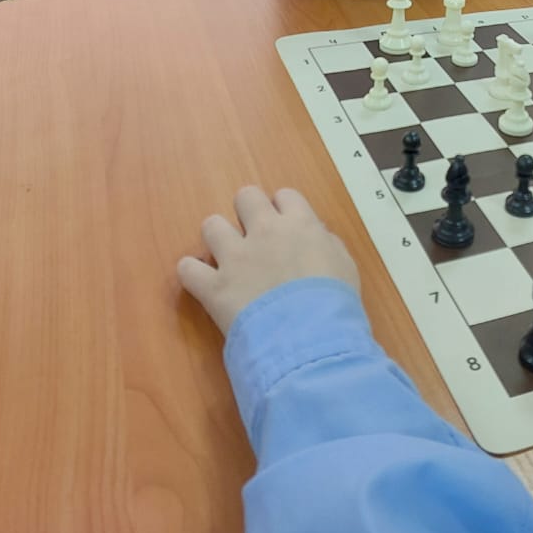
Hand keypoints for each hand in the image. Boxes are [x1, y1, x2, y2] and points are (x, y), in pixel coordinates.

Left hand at [177, 186, 360, 335]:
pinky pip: (187, 269)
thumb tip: (314, 237)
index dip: (284, 210)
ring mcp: (235, 256)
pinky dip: (193, 274)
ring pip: (211, 225)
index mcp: (299, 223)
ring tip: (227, 259)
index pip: (285, 196)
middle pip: (246, 197)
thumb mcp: (345, 266)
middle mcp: (264, 230)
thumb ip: (326, 244)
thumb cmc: (336, 303)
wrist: (309, 337)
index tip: (286, 227)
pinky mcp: (214, 286)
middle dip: (248, 213)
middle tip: (254, 237)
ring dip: (218, 239)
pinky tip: (202, 283)